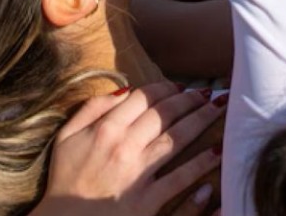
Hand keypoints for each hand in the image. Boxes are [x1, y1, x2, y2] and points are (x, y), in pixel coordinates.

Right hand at [36, 83, 221, 215]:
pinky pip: (180, 177)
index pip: (143, 97)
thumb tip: (123, 90)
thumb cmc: (65, 180)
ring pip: (177, 138)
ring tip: (220, 108)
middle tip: (206, 93)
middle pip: (165, 113)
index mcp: (106, 128)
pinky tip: (218, 150)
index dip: (165, 87)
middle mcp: (124, 145)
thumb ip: (91, 108)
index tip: (180, 86)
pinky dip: (201, 163)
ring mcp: (138, 172)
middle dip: (190, 99)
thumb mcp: (66, 137)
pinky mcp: (148, 199)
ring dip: (202, 119)